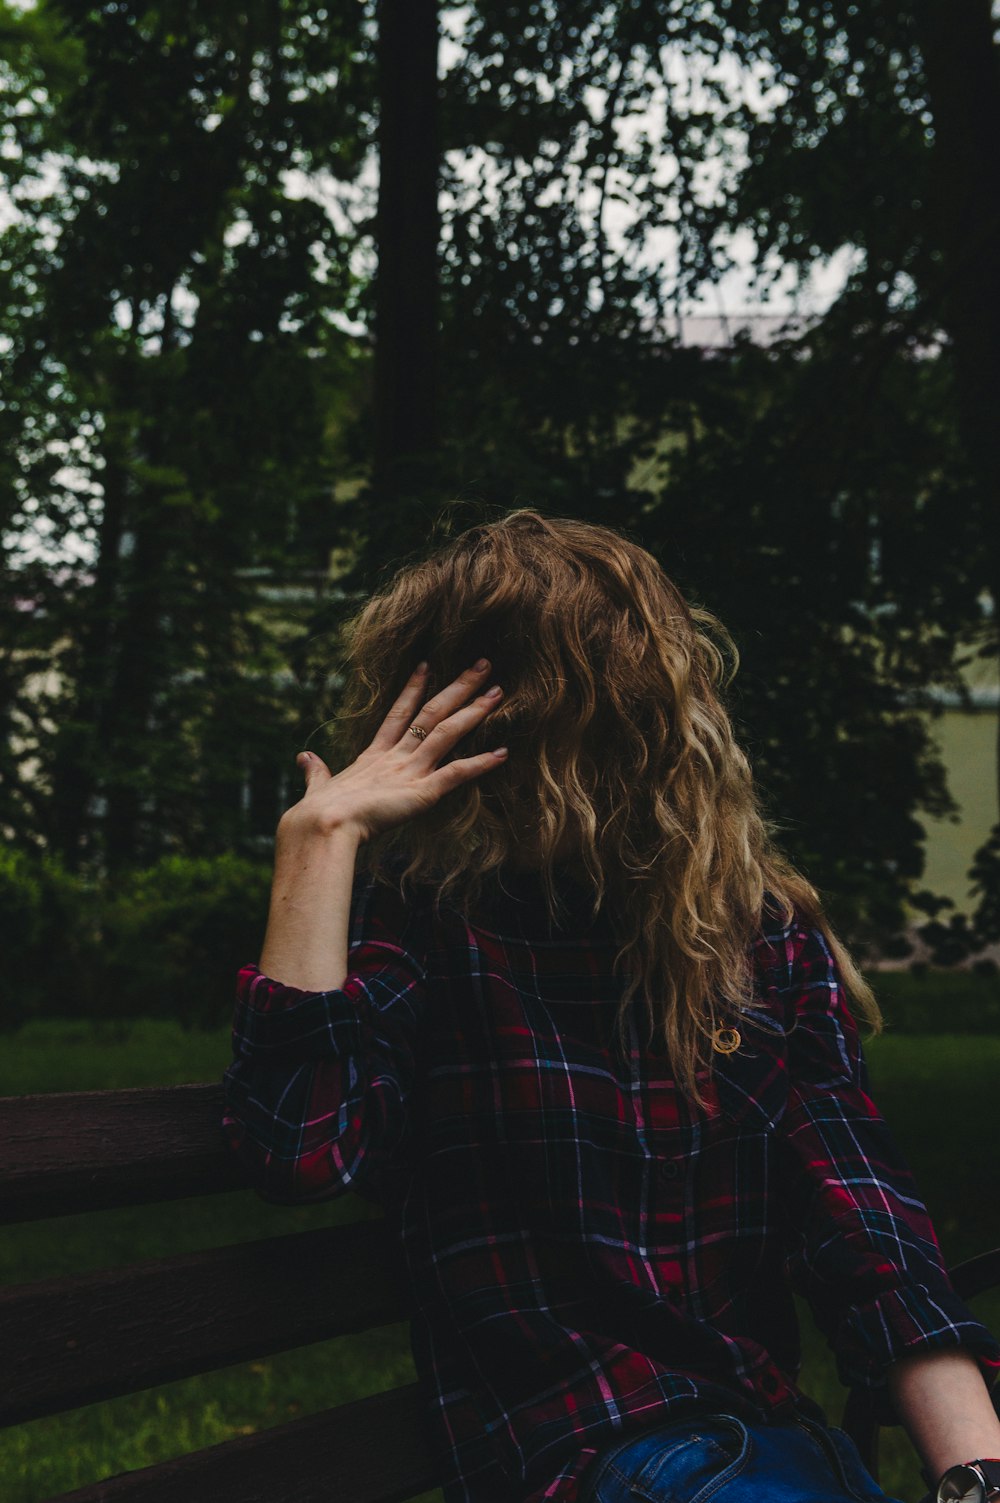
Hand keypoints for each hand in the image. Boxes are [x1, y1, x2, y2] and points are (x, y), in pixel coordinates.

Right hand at [284, 658, 507, 842]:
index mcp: (371, 757)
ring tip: (498, 691)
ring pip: (446, 733)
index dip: (413, 690)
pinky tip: (502, 753)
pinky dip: (480, 764)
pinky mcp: (421, 792)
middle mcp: (394, 757)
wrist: (321, 827)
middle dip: (458, 687)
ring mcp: (409, 771)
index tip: (427, 666)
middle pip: (431, 713)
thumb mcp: (317, 788)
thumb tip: (304, 757)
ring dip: (474, 712)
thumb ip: (316, 772)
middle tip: (482, 664)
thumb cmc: (315, 815)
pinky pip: (456, 774)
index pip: (398, 715)